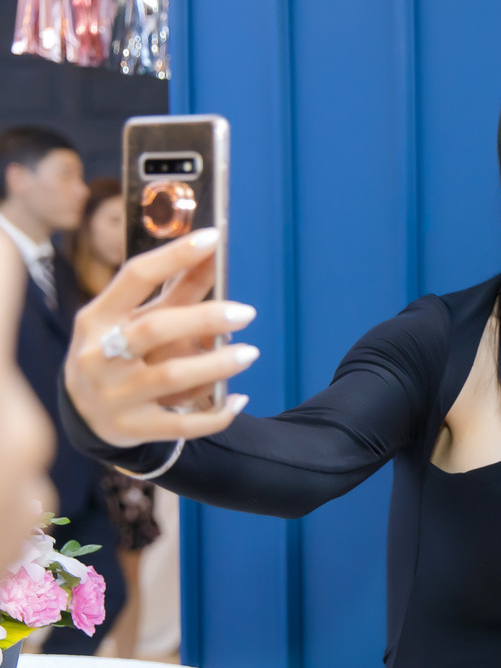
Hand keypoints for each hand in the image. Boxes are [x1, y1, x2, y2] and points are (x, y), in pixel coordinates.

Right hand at [64, 229, 259, 446]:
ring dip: (217, 364)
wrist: (84, 415)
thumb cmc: (118, 353)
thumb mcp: (135, 320)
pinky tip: (238, 399)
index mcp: (97, 318)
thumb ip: (175, 292)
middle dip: (205, 318)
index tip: (213, 239)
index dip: (174, 255)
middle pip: (156, 328)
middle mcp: (98, 355)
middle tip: (247, 313)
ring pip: (172, 376)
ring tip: (249, 353)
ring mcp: (113, 395)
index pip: (135, 277)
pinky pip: (181, 423)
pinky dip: (216, 412)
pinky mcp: (132, 429)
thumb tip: (213, 256)